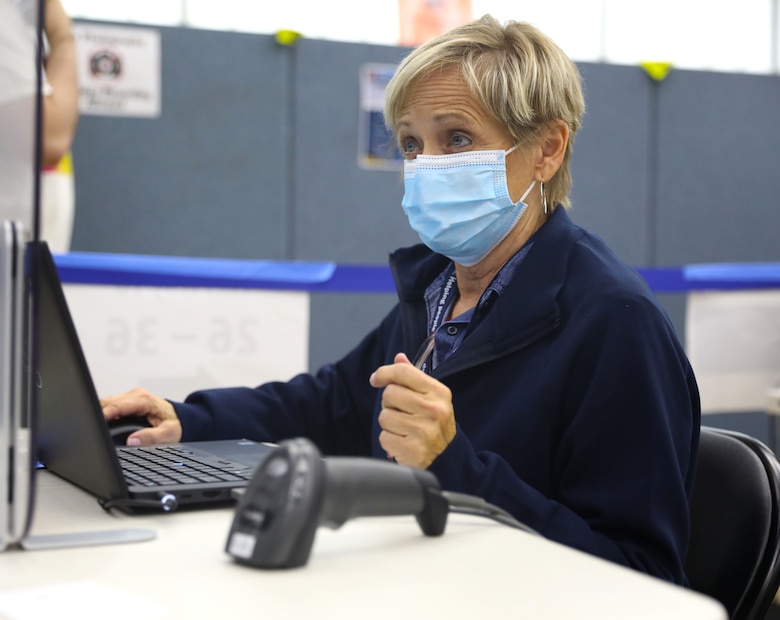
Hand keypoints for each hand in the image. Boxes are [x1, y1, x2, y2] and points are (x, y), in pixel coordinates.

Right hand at [100, 387, 181, 445]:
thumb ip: (151, 437)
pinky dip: (105, 414)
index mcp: (144, 400)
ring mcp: (131, 397)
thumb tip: (132, 440)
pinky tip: (101, 424)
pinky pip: (111, 406)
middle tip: (90, 429)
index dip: (104, 414)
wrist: (183, 417)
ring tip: (93, 427)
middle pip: (108, 403)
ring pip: (107, 403)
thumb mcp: (169, 433)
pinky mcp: (128, 402)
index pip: (118, 405)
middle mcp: (136, 395)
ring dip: (100, 413)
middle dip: (98, 414)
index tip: (94, 423)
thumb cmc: (177, 424)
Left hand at [369, 352, 455, 468]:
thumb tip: (399, 358)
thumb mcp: (432, 398)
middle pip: (389, 394)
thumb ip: (413, 377)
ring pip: (384, 416)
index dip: (384, 373)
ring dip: (389, 424)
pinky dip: (390, 441)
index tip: (376, 379)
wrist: (449, 458)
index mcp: (438, 392)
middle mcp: (434, 410)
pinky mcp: (414, 451)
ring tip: (404, 429)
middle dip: (390, 403)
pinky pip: (384, 438)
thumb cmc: (435, 424)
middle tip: (401, 412)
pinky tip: (403, 442)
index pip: (403, 373)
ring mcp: (424, 431)